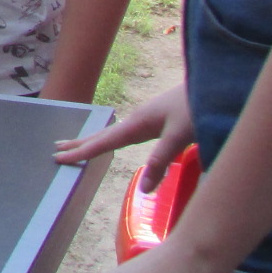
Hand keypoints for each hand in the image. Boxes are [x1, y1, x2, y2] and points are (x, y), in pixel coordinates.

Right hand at [53, 82, 193, 192]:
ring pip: (113, 132)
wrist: (214, 83)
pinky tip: (115, 138)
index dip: (82, 152)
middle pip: (103, 134)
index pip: (104, 141)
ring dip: (93, 139)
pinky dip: (110, 137)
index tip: (59, 158)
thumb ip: (161, 161)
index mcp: (138, 123)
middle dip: (80, 142)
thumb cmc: (197, 107)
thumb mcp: (179, 136)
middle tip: (57, 150)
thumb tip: (142, 189)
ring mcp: (146, 117)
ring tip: (77, 145)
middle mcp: (137, 119)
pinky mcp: (155, 118)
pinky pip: (124, 131)